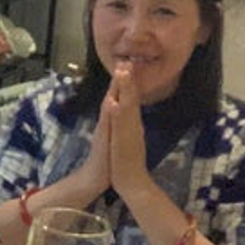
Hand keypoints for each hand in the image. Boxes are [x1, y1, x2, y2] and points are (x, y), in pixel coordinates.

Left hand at [104, 64, 152, 196]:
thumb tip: (125, 108)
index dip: (128, 82)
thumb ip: (127, 124)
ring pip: (125, 107)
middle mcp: (131, 125)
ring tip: (122, 74)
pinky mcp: (121, 142)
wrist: (131, 182)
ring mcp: (127, 133)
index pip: (130, 98)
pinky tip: (113, 102)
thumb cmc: (125, 161)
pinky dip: (116, 113)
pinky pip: (117, 125)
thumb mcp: (126, 138)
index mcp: (131, 123)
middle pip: (129, 98)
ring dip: (124, 90)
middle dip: (128, 80)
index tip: (127, 65)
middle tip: (128, 62)